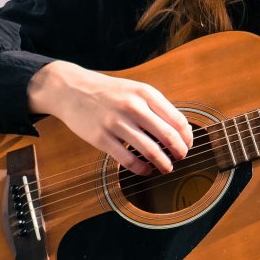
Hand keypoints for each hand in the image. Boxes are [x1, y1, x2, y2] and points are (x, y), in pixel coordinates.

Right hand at [27, 61, 192, 174]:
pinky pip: (128, 160)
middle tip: (181, 158)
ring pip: (150, 151)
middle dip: (179, 152)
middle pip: (167, 136)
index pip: (177, 119)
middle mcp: (133, 107)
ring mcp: (116, 123)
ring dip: (163, 163)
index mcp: (145, 93)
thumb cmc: (108, 92)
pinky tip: (146, 169)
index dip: (187, 137)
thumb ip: (157, 107)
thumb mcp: (135, 90)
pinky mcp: (101, 138)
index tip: (188, 145)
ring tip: (166, 168)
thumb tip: (182, 131)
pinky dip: (142, 169)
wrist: (71, 89)